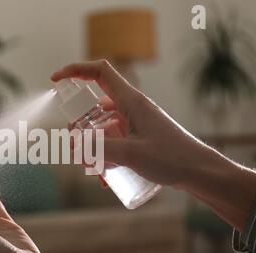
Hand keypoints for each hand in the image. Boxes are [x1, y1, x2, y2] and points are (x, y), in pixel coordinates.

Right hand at [53, 60, 205, 186]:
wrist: (200, 172)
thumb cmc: (172, 158)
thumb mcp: (132, 154)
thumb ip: (100, 149)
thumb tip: (74, 146)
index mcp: (130, 101)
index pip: (99, 73)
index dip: (75, 71)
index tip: (56, 81)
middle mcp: (130, 109)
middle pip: (94, 108)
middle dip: (80, 129)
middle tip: (76, 150)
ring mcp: (134, 124)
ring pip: (102, 129)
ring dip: (93, 148)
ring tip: (95, 172)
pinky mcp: (138, 138)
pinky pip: (113, 142)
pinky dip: (105, 157)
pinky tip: (106, 178)